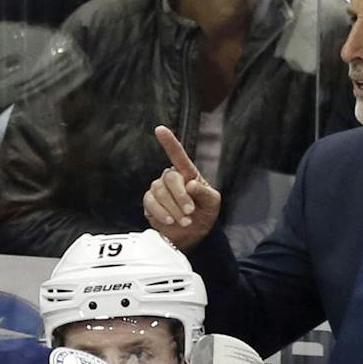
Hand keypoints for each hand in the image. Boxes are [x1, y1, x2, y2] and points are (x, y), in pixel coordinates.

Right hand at [143, 125, 221, 249]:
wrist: (192, 234)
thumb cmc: (204, 213)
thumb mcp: (212, 203)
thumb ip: (204, 193)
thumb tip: (190, 185)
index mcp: (187, 173)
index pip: (178, 155)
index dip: (169, 142)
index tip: (160, 129)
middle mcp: (171, 178)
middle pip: (170, 178)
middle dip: (181, 196)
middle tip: (190, 212)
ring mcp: (158, 189)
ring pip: (159, 192)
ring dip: (173, 209)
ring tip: (185, 221)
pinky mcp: (149, 202)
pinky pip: (150, 203)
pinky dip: (161, 213)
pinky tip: (170, 221)